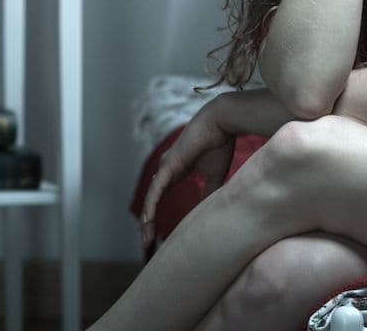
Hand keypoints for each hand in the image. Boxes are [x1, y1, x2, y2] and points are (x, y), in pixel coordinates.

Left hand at [138, 102, 234, 252]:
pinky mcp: (170, 164)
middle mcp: (166, 170)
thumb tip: (209, 212)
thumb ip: (209, 192)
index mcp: (176, 172)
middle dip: (147, 224)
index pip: (160, 198)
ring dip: (147, 220)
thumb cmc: (219, 143)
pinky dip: (151, 205)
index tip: (156, 237)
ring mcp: (166, 167)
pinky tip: (147, 220)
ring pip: (151, 198)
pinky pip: (157, 189)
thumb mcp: (215, 175)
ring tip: (145, 240)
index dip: (156, 217)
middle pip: (151, 201)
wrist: (221, 122)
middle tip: (146, 245)